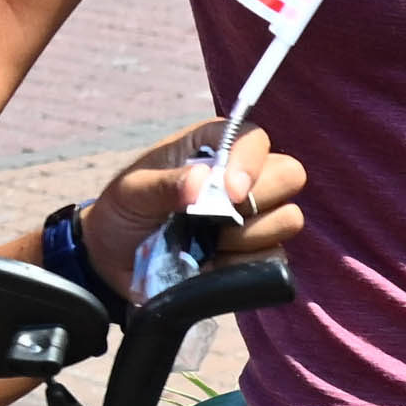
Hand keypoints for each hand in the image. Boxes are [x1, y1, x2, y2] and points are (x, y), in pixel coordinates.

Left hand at [75, 116, 306, 280]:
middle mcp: (243, 177)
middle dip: (260, 199)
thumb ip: (162, 184)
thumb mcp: (131, 192)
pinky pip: (276, 259)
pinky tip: (213, 264)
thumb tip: (199, 183)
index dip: (250, 163)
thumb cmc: (124, 211)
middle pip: (291, 174)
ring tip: (209, 242)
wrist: (114, 260)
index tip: (230, 193)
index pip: (254, 139)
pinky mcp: (256, 255)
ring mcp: (254, 218)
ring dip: (248, 236)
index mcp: (214, 147)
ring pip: (289, 218)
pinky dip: (245, 266)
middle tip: (219, 218)